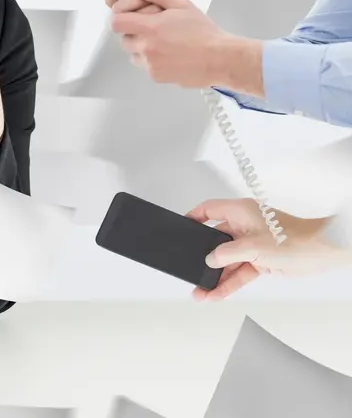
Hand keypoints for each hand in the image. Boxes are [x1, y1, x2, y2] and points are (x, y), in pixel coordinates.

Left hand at [108, 0, 227, 86]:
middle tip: (153, 22)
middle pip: (122, 35)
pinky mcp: (154, 76)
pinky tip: (169, 51)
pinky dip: (150, 57)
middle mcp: (145, 48)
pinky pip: (143, 64)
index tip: (129, 9)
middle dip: (133, 27)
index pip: (115, 21)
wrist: (219, 59)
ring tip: (164, 38)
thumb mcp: (181, 4)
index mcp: (150, 28)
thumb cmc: (204, 33)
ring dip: (141, 42)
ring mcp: (149, 64)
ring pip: (131, 51)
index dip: (120, 13)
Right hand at [185, 198, 351, 299]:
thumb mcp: (252, 246)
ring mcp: (252, 244)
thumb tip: (210, 259)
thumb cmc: (295, 239)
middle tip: (189, 267)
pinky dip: (229, 284)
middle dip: (203, 257)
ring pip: (227, 261)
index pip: (209, 209)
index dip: (193, 217)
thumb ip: (226, 253)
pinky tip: (216, 294)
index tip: (182, 227)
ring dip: (215, 276)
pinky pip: (238, 273)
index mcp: (241, 212)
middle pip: (216, 240)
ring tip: (200, 291)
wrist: (322, 254)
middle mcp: (244, 226)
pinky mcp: (260, 261)